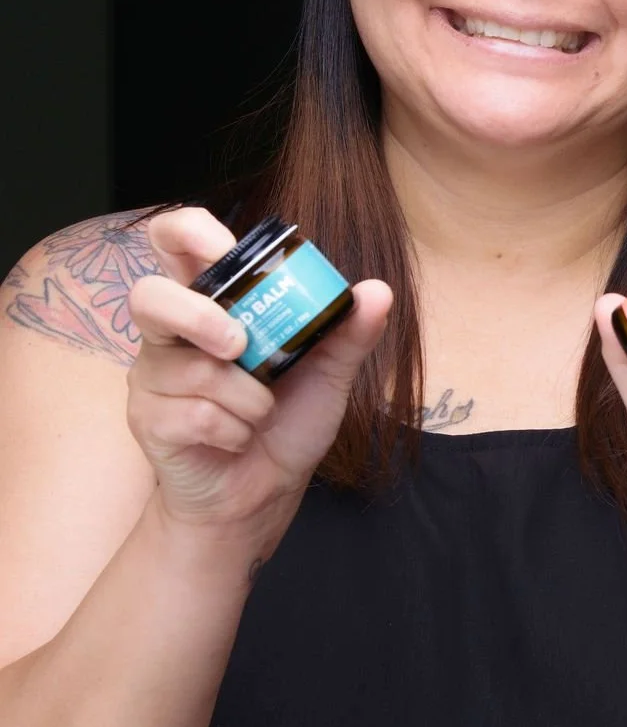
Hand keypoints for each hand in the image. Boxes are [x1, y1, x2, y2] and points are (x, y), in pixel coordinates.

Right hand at [127, 207, 392, 563]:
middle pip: (150, 295)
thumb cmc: (287, 425)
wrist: (262, 495)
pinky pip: (195, 414)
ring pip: (192, 369)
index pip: (175, 243)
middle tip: (239, 344)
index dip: (188, 232)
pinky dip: (234, 430)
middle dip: (200, 318)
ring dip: (247, 399)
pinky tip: (236, 439)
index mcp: (212, 305)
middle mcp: (171, 334)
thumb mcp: (329, 376)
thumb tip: (378, 290)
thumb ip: (348, 332)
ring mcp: (152, 376)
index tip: (223, 246)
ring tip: (259, 414)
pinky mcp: (147, 419)